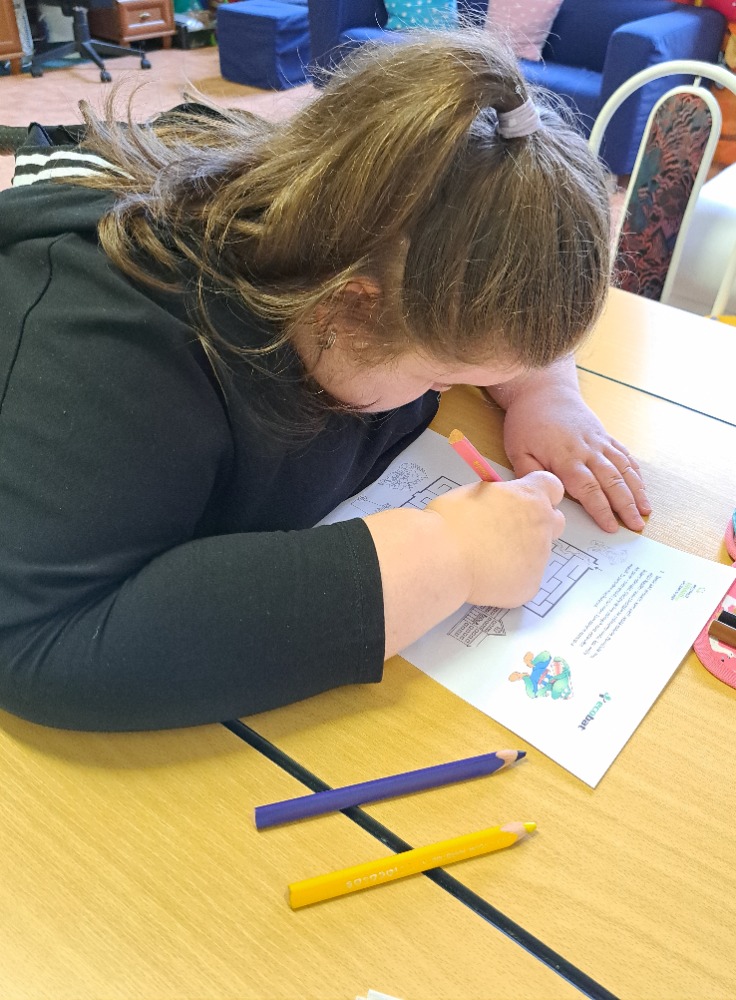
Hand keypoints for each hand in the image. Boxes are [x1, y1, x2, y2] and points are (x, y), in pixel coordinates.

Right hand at [425, 471, 564, 607]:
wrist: (443, 557)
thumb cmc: (450, 520)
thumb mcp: (475, 492)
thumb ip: (498, 497)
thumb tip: (499, 504)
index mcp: (529, 496)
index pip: (552, 486)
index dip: (537, 494)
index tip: (522, 500)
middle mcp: (542, 525)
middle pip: (555, 521)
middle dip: (537, 524)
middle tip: (508, 530)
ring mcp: (539, 558)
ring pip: (538, 554)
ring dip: (520, 553)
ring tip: (487, 557)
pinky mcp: (530, 586)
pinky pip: (524, 580)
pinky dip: (509, 579)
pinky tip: (486, 576)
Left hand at [500, 379, 650, 533]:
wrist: (543, 390)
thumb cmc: (528, 421)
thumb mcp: (518, 449)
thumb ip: (530, 474)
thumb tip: (544, 495)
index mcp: (566, 457)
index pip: (588, 489)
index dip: (602, 509)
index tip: (611, 527)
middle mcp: (588, 450)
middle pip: (612, 482)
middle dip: (626, 506)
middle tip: (636, 527)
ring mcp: (599, 442)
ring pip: (623, 469)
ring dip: (636, 491)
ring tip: (645, 511)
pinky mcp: (604, 436)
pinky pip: (624, 455)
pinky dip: (635, 472)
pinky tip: (641, 487)